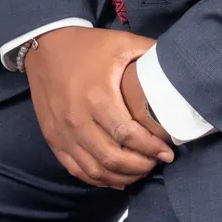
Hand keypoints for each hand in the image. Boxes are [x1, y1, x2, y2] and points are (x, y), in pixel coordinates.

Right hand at [23, 26, 175, 189]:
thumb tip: (176, 60)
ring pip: (95, 169)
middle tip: (156, 162)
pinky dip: (98, 179)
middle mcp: (78, 119)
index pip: (127, 134)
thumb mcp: (120, 41)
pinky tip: (115, 178)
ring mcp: (64, 133)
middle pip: (112, 157)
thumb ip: (149, 51)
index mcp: (97, 96)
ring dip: (121, 176)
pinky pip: (77, 169)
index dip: (150, 147)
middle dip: (139, 166)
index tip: (167, 152)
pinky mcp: (54, 139)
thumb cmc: (87, 45)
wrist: (45, 46)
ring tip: (140, 171)